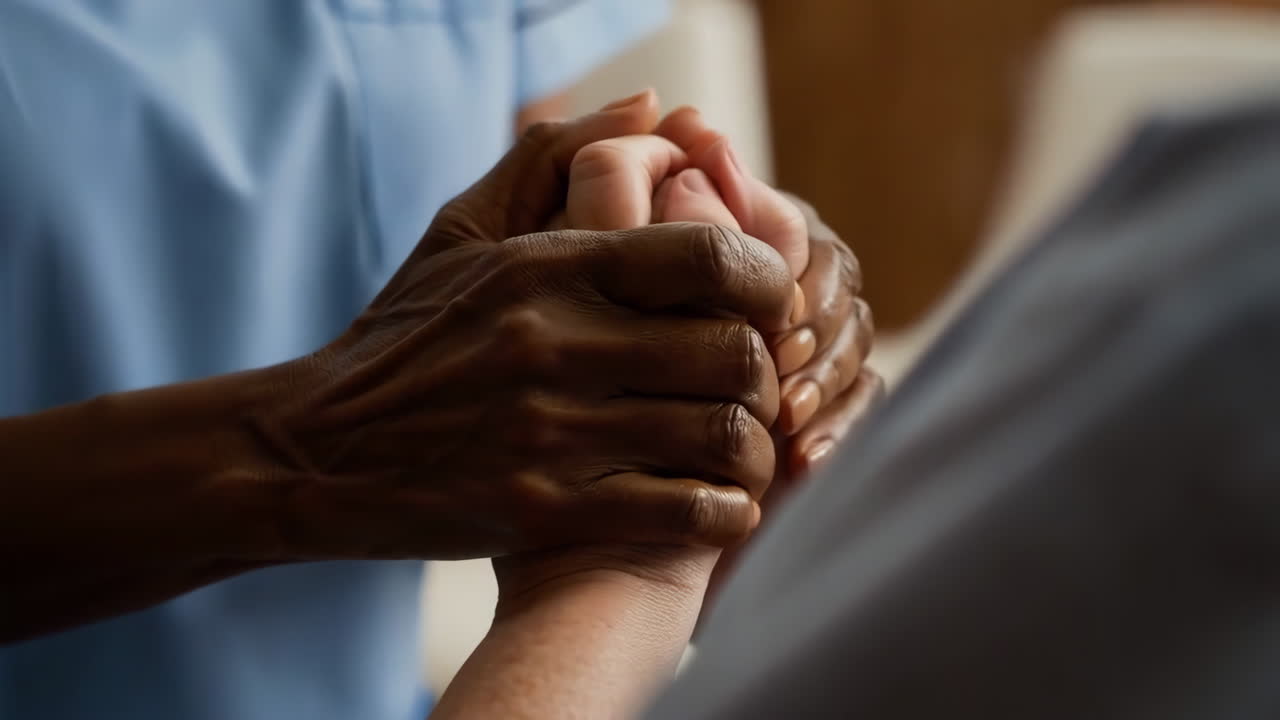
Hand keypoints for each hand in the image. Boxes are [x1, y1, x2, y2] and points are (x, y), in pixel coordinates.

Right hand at [256, 94, 796, 561]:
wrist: (313, 450)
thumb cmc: (406, 335)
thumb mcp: (464, 229)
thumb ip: (559, 156)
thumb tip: (656, 107)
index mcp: (548, 266)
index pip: (711, 256)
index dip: (770, 282)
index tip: (770, 307)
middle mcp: (553, 342)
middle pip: (734, 352)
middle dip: (768, 374)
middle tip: (762, 390)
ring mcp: (546, 432)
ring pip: (719, 437)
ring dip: (755, 452)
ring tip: (747, 454)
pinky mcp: (536, 511)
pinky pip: (677, 512)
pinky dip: (719, 513)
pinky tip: (718, 506)